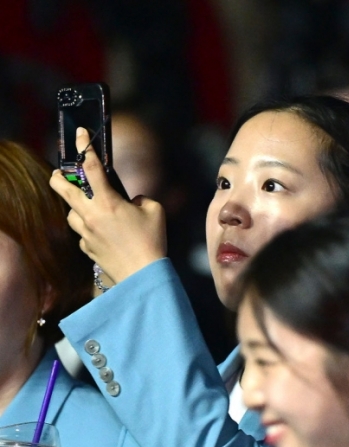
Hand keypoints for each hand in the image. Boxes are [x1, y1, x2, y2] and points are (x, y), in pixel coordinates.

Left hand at [49, 127, 166, 282]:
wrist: (142, 276)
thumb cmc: (152, 242)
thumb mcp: (155, 211)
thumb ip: (142, 199)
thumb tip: (133, 201)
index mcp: (107, 201)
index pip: (90, 166)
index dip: (83, 145)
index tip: (80, 133)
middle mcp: (90, 215)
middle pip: (62, 188)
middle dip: (59, 176)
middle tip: (61, 173)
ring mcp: (85, 233)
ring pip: (71, 213)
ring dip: (77, 207)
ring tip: (89, 208)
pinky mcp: (87, 249)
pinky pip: (82, 234)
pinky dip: (89, 230)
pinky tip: (102, 233)